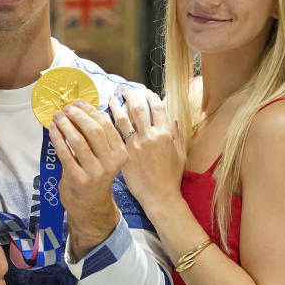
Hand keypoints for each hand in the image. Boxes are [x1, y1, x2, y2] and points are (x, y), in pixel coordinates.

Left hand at [49, 99, 127, 257]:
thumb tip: (81, 109)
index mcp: (120, 153)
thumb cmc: (95, 175)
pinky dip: (57, 138)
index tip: (78, 102)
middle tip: (66, 108)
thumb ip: (97, 137)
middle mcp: (110, 162)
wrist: (90, 205)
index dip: (90, 110)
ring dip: (66, 125)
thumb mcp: (104, 156)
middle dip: (78, 115)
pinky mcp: (78, 178)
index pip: (106, 125)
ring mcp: (94, 172)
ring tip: (57, 117)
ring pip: (78, 140)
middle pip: (94, 130)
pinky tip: (53, 130)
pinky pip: (65, 153)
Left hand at [109, 88, 185, 208]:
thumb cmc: (171, 177)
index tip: (145, 92)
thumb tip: (173, 118)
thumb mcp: (179, 154)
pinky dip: (109, 123)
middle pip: (138, 109)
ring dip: (116, 105)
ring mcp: (136, 144)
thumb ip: (176, 135)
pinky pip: (114, 134)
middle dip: (131, 96)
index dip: (150, 97)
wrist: (159, 196)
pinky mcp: (124, 153)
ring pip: (123, 118)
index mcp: (166, 134)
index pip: (158, 108)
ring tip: (112, 97)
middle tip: (124, 89)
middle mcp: (150, 136)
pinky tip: (104, 117)